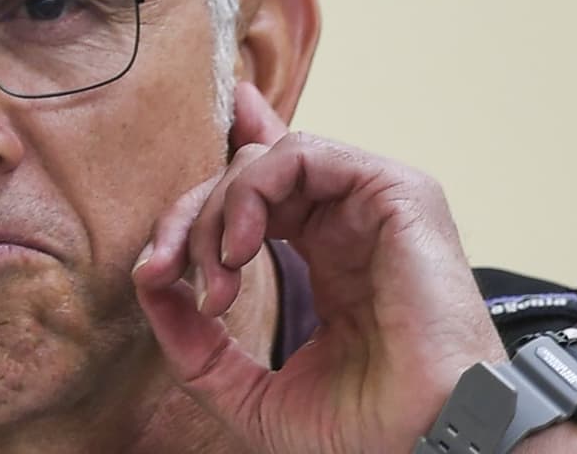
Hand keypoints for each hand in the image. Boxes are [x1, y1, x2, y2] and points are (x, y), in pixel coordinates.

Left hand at [133, 82, 506, 453]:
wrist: (428, 446)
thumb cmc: (362, 432)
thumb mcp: (247, 391)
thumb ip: (193, 342)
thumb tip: (149, 280)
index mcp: (329, 257)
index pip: (265, 192)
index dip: (208, 193)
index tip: (156, 259)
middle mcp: (350, 223)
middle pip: (247, 176)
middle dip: (189, 218)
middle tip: (164, 273)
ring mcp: (373, 204)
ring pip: (266, 159)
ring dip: (217, 209)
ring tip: (215, 276)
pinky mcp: (394, 191)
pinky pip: (302, 153)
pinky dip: (253, 191)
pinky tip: (240, 251)